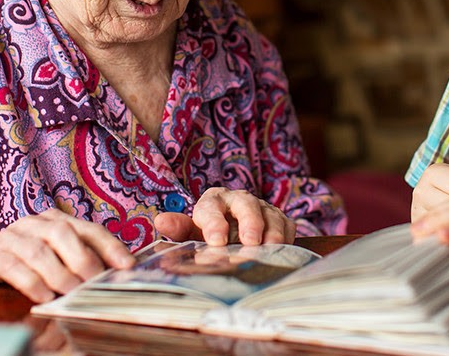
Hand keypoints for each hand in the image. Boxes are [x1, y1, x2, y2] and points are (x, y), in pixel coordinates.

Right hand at [0, 208, 134, 302]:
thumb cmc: (23, 262)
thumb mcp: (54, 256)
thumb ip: (80, 259)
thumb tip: (115, 272)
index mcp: (55, 220)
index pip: (88, 228)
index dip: (110, 245)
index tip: (127, 264)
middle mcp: (34, 224)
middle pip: (63, 233)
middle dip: (83, 259)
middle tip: (93, 282)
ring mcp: (11, 237)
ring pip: (40, 252)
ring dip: (59, 275)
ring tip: (70, 293)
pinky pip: (14, 268)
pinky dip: (33, 283)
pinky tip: (44, 296)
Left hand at [153, 187, 296, 245]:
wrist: (233, 233)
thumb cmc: (209, 233)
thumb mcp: (192, 232)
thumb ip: (178, 228)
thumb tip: (161, 221)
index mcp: (213, 201)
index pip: (211, 208)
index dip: (214, 223)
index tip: (216, 242)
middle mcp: (239, 200)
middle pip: (246, 204)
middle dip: (250, 222)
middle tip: (249, 241)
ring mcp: (262, 208)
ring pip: (270, 214)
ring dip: (271, 231)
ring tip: (269, 248)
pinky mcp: (279, 218)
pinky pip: (287, 224)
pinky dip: (286, 236)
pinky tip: (281, 250)